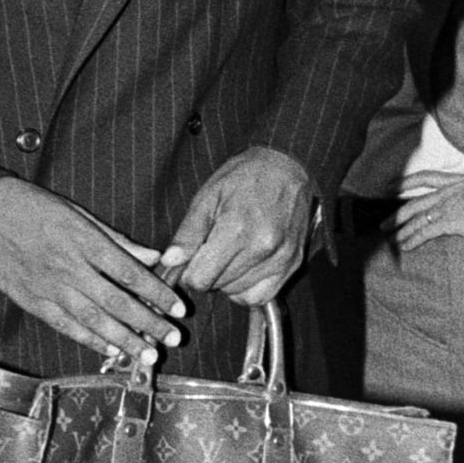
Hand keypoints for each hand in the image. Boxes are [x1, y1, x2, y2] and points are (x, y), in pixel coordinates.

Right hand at [0, 180, 186, 363]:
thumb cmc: (32, 206)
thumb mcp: (78, 212)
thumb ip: (117, 239)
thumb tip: (154, 256)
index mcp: (85, 241)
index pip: (130, 273)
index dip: (158, 293)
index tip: (179, 308)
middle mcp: (70, 268)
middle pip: (118, 303)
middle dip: (149, 324)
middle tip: (173, 340)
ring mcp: (50, 288)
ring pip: (94, 321)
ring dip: (125, 341)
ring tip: (148, 356)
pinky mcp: (33, 302)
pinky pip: (66, 326)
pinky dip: (90, 340)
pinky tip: (110, 350)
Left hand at [162, 146, 314, 304]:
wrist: (285, 166)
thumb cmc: (244, 178)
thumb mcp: (208, 197)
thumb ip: (188, 233)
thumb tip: (170, 262)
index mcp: (236, 229)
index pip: (200, 279)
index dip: (190, 272)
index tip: (193, 258)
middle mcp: (262, 248)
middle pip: (218, 287)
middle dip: (208, 273)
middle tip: (212, 250)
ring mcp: (281, 258)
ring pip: (239, 294)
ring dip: (228, 281)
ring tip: (230, 255)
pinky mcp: (293, 264)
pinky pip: (263, 296)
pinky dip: (248, 289)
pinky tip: (244, 269)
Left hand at [388, 174, 463, 250]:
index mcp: (457, 181)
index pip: (427, 177)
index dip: (408, 181)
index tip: (393, 186)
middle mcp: (448, 192)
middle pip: (415, 203)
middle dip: (397, 215)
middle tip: (384, 224)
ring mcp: (447, 206)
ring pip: (416, 219)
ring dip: (402, 231)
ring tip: (392, 240)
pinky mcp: (449, 221)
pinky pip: (425, 232)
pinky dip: (413, 239)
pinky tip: (406, 246)